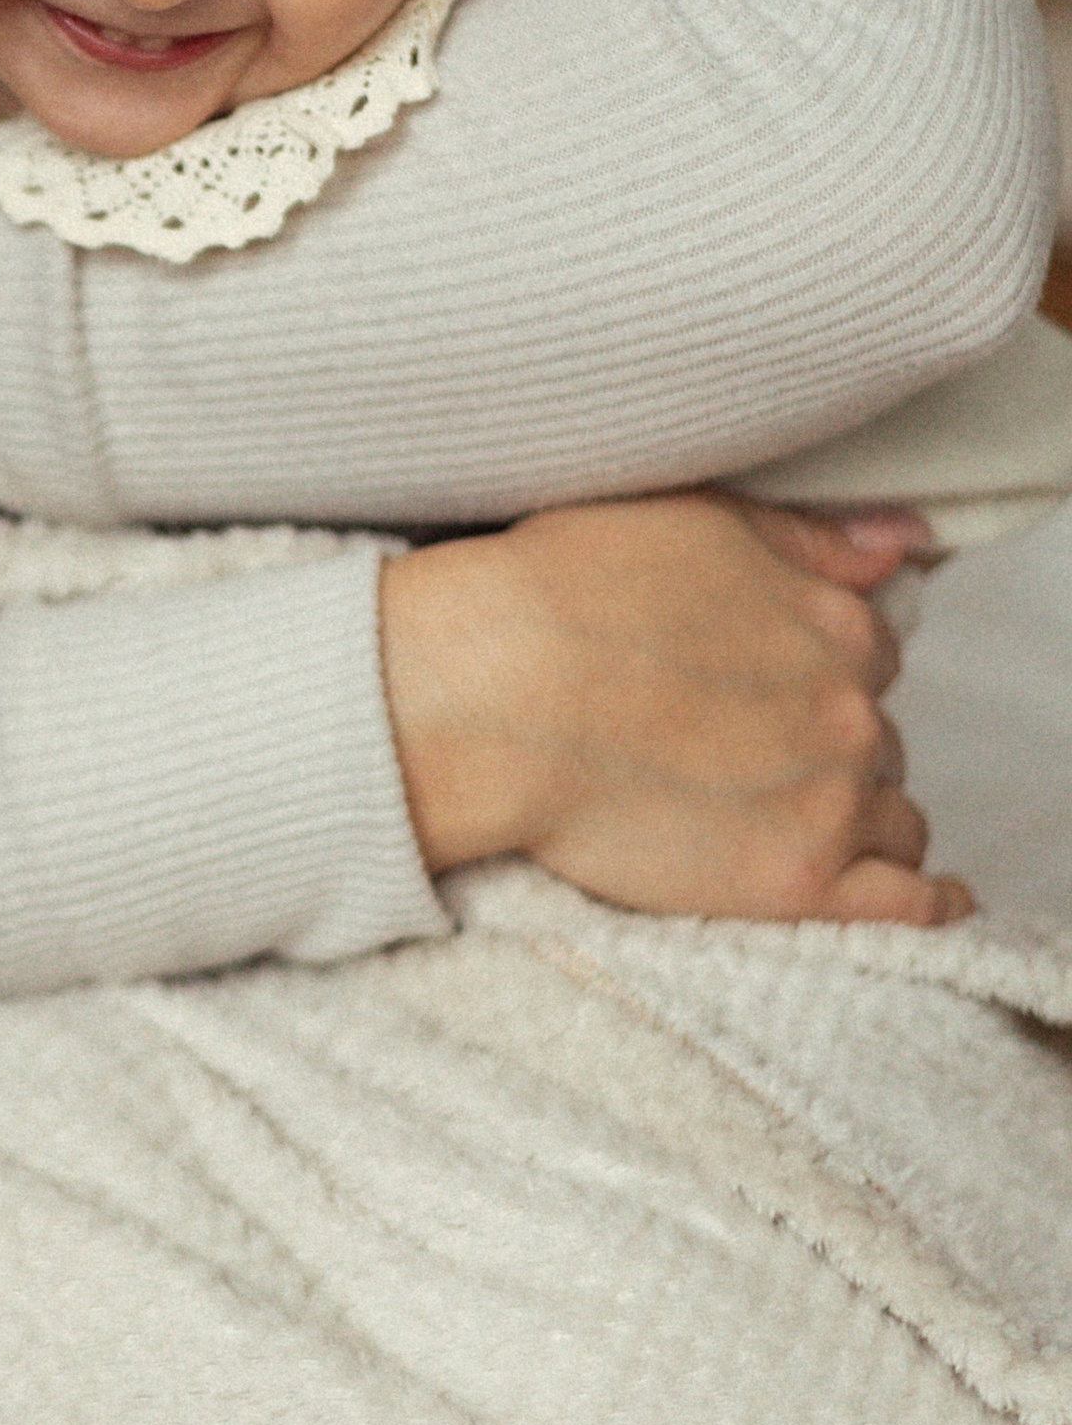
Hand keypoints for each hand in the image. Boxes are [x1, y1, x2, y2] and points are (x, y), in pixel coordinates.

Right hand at [381, 492, 970, 927]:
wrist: (490, 697)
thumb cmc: (561, 597)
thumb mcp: (693, 523)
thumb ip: (807, 540)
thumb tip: (900, 551)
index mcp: (834, 620)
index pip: (864, 655)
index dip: (811, 673)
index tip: (758, 691)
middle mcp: (851, 709)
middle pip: (873, 737)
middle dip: (824, 745)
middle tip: (739, 756)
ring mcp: (831, 800)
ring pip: (892, 815)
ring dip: (856, 815)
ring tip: (785, 823)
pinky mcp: (796, 883)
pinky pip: (905, 902)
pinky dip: (928, 901)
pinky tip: (933, 901)